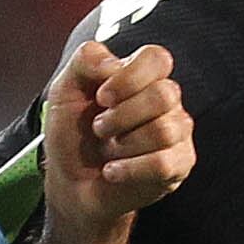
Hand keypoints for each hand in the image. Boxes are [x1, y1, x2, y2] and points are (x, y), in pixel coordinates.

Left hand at [41, 38, 191, 237]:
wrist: (71, 184)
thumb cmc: (74, 137)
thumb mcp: (65, 91)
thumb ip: (85, 61)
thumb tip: (114, 63)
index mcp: (142, 77)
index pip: (157, 59)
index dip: (129, 77)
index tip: (101, 97)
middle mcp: (166, 102)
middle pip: (164, 95)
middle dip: (120, 116)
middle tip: (99, 129)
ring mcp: (177, 133)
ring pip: (164, 131)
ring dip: (123, 145)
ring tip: (108, 151)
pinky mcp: (179, 165)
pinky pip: (163, 163)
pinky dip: (129, 169)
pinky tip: (113, 171)